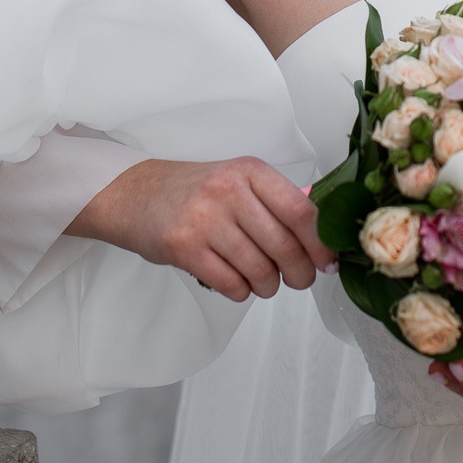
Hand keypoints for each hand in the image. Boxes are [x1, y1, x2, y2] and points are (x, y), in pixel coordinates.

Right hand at [67, 157, 334, 301]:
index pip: (301, 211)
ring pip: (259, 270)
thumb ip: (279, 200)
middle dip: (300, 273)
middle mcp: (229, 191)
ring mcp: (204, 219)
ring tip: (264, 281)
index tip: (328, 262)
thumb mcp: (239, 180)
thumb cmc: (195, 191)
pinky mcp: (183, 247)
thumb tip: (326, 228)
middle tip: (298, 279)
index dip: (321, 244)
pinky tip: (238, 283)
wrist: (134, 195)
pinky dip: (242, 292)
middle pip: (285, 246)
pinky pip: (231, 284)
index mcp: (250, 171)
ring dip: (268, 286)